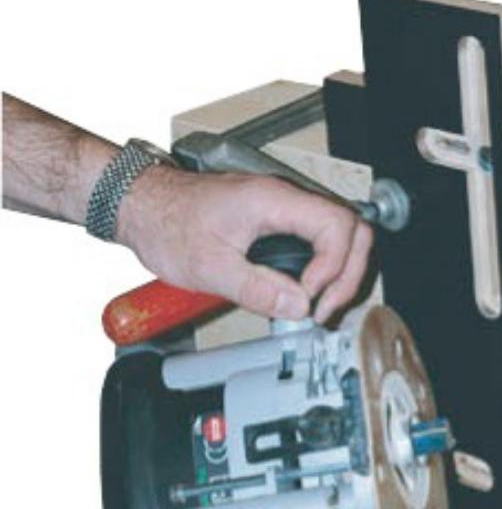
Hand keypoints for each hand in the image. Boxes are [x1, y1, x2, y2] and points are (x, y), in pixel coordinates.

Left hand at [117, 165, 372, 322]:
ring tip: (320, 307)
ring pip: (344, 236)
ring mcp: (285, 209)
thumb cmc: (167, 223)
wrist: (142, 205)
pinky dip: (326, 270)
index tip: (309, 297)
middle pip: (354, 231)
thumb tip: (298, 306)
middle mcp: (286, 199)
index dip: (332, 268)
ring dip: (341, 274)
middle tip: (326, 309)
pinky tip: (309, 294)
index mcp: (273, 201)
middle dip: (348, 275)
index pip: (337, 227)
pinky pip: (322, 241)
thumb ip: (258, 289)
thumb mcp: (209, 267)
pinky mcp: (280, 221)